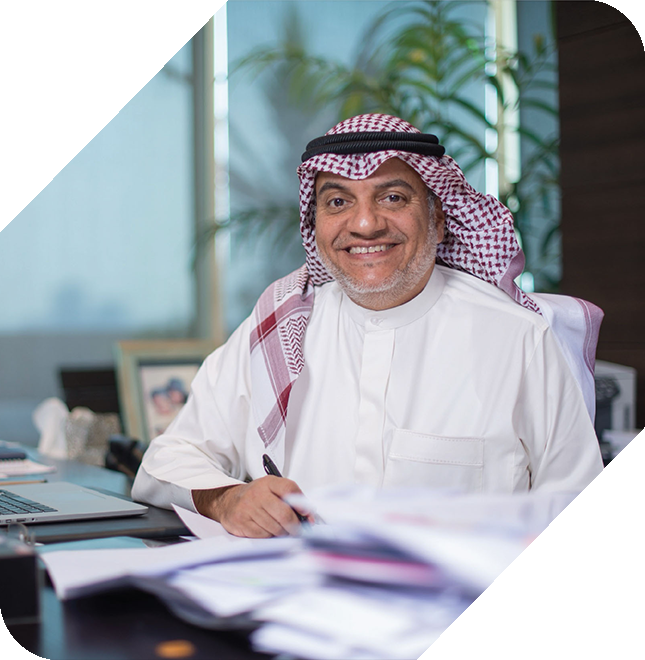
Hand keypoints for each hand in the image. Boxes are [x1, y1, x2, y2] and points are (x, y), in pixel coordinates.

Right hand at [193, 476, 310, 537]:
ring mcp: (248, 509)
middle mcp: (258, 494)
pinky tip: (269, 530)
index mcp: (268, 483)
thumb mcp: (273, 488)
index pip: (289, 489)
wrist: (229, 502)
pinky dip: (270, 535)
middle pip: (284, 514)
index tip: (308, 514)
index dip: (302, 504)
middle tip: (300, 530)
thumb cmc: (257, 496)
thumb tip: (309, 515)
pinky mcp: (242, 523)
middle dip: (296, 526)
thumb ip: (292, 497)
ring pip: (276, 528)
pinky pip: (264, 535)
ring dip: (283, 532)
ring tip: (283, 529)